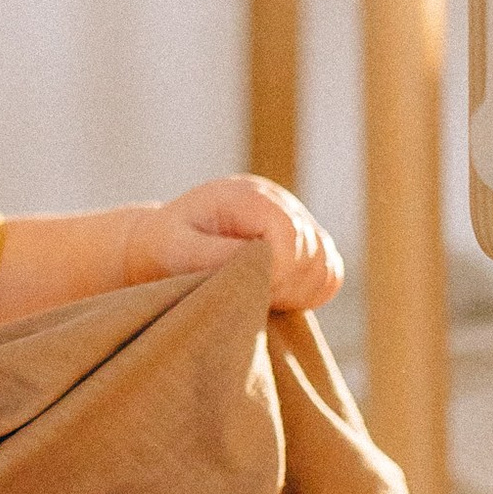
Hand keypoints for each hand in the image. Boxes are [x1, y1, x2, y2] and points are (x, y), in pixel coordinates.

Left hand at [123, 175, 343, 315]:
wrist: (162, 246)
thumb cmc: (164, 249)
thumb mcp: (177, 251)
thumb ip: (217, 255)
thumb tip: (261, 263)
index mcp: (249, 195)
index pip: (290, 233)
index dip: (276, 270)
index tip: (250, 290)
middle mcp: (279, 201)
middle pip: (313, 249)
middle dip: (285, 284)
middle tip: (250, 298)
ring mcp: (294, 221)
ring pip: (326, 263)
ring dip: (298, 291)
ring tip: (259, 298)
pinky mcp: (301, 244)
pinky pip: (330, 274)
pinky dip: (310, 292)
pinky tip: (277, 297)